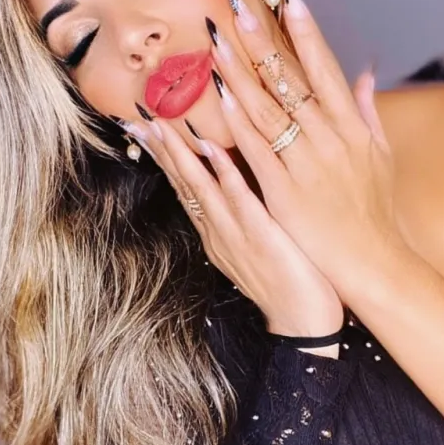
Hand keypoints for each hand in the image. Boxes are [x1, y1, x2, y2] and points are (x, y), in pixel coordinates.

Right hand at [122, 117, 342, 338]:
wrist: (304, 323)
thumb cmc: (289, 281)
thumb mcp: (258, 243)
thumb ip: (244, 214)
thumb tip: (234, 186)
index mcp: (217, 232)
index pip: (186, 189)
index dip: (167, 160)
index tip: (149, 131)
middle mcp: (218, 232)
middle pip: (184, 186)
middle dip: (162, 153)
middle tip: (139, 121)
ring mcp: (235, 234)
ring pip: (201, 188)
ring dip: (180, 156)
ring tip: (161, 126)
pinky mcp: (259, 237)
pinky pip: (238, 200)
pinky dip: (223, 174)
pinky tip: (212, 150)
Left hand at [209, 0, 404, 301]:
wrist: (369, 260)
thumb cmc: (373, 208)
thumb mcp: (380, 156)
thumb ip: (367, 112)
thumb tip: (364, 73)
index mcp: (351, 127)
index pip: (324, 69)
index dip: (305, 32)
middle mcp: (330, 138)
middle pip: (290, 82)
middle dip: (262, 41)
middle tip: (236, 7)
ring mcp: (307, 164)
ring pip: (268, 109)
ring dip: (241, 73)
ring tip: (217, 42)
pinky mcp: (285, 192)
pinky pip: (258, 151)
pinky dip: (239, 123)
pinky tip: (221, 97)